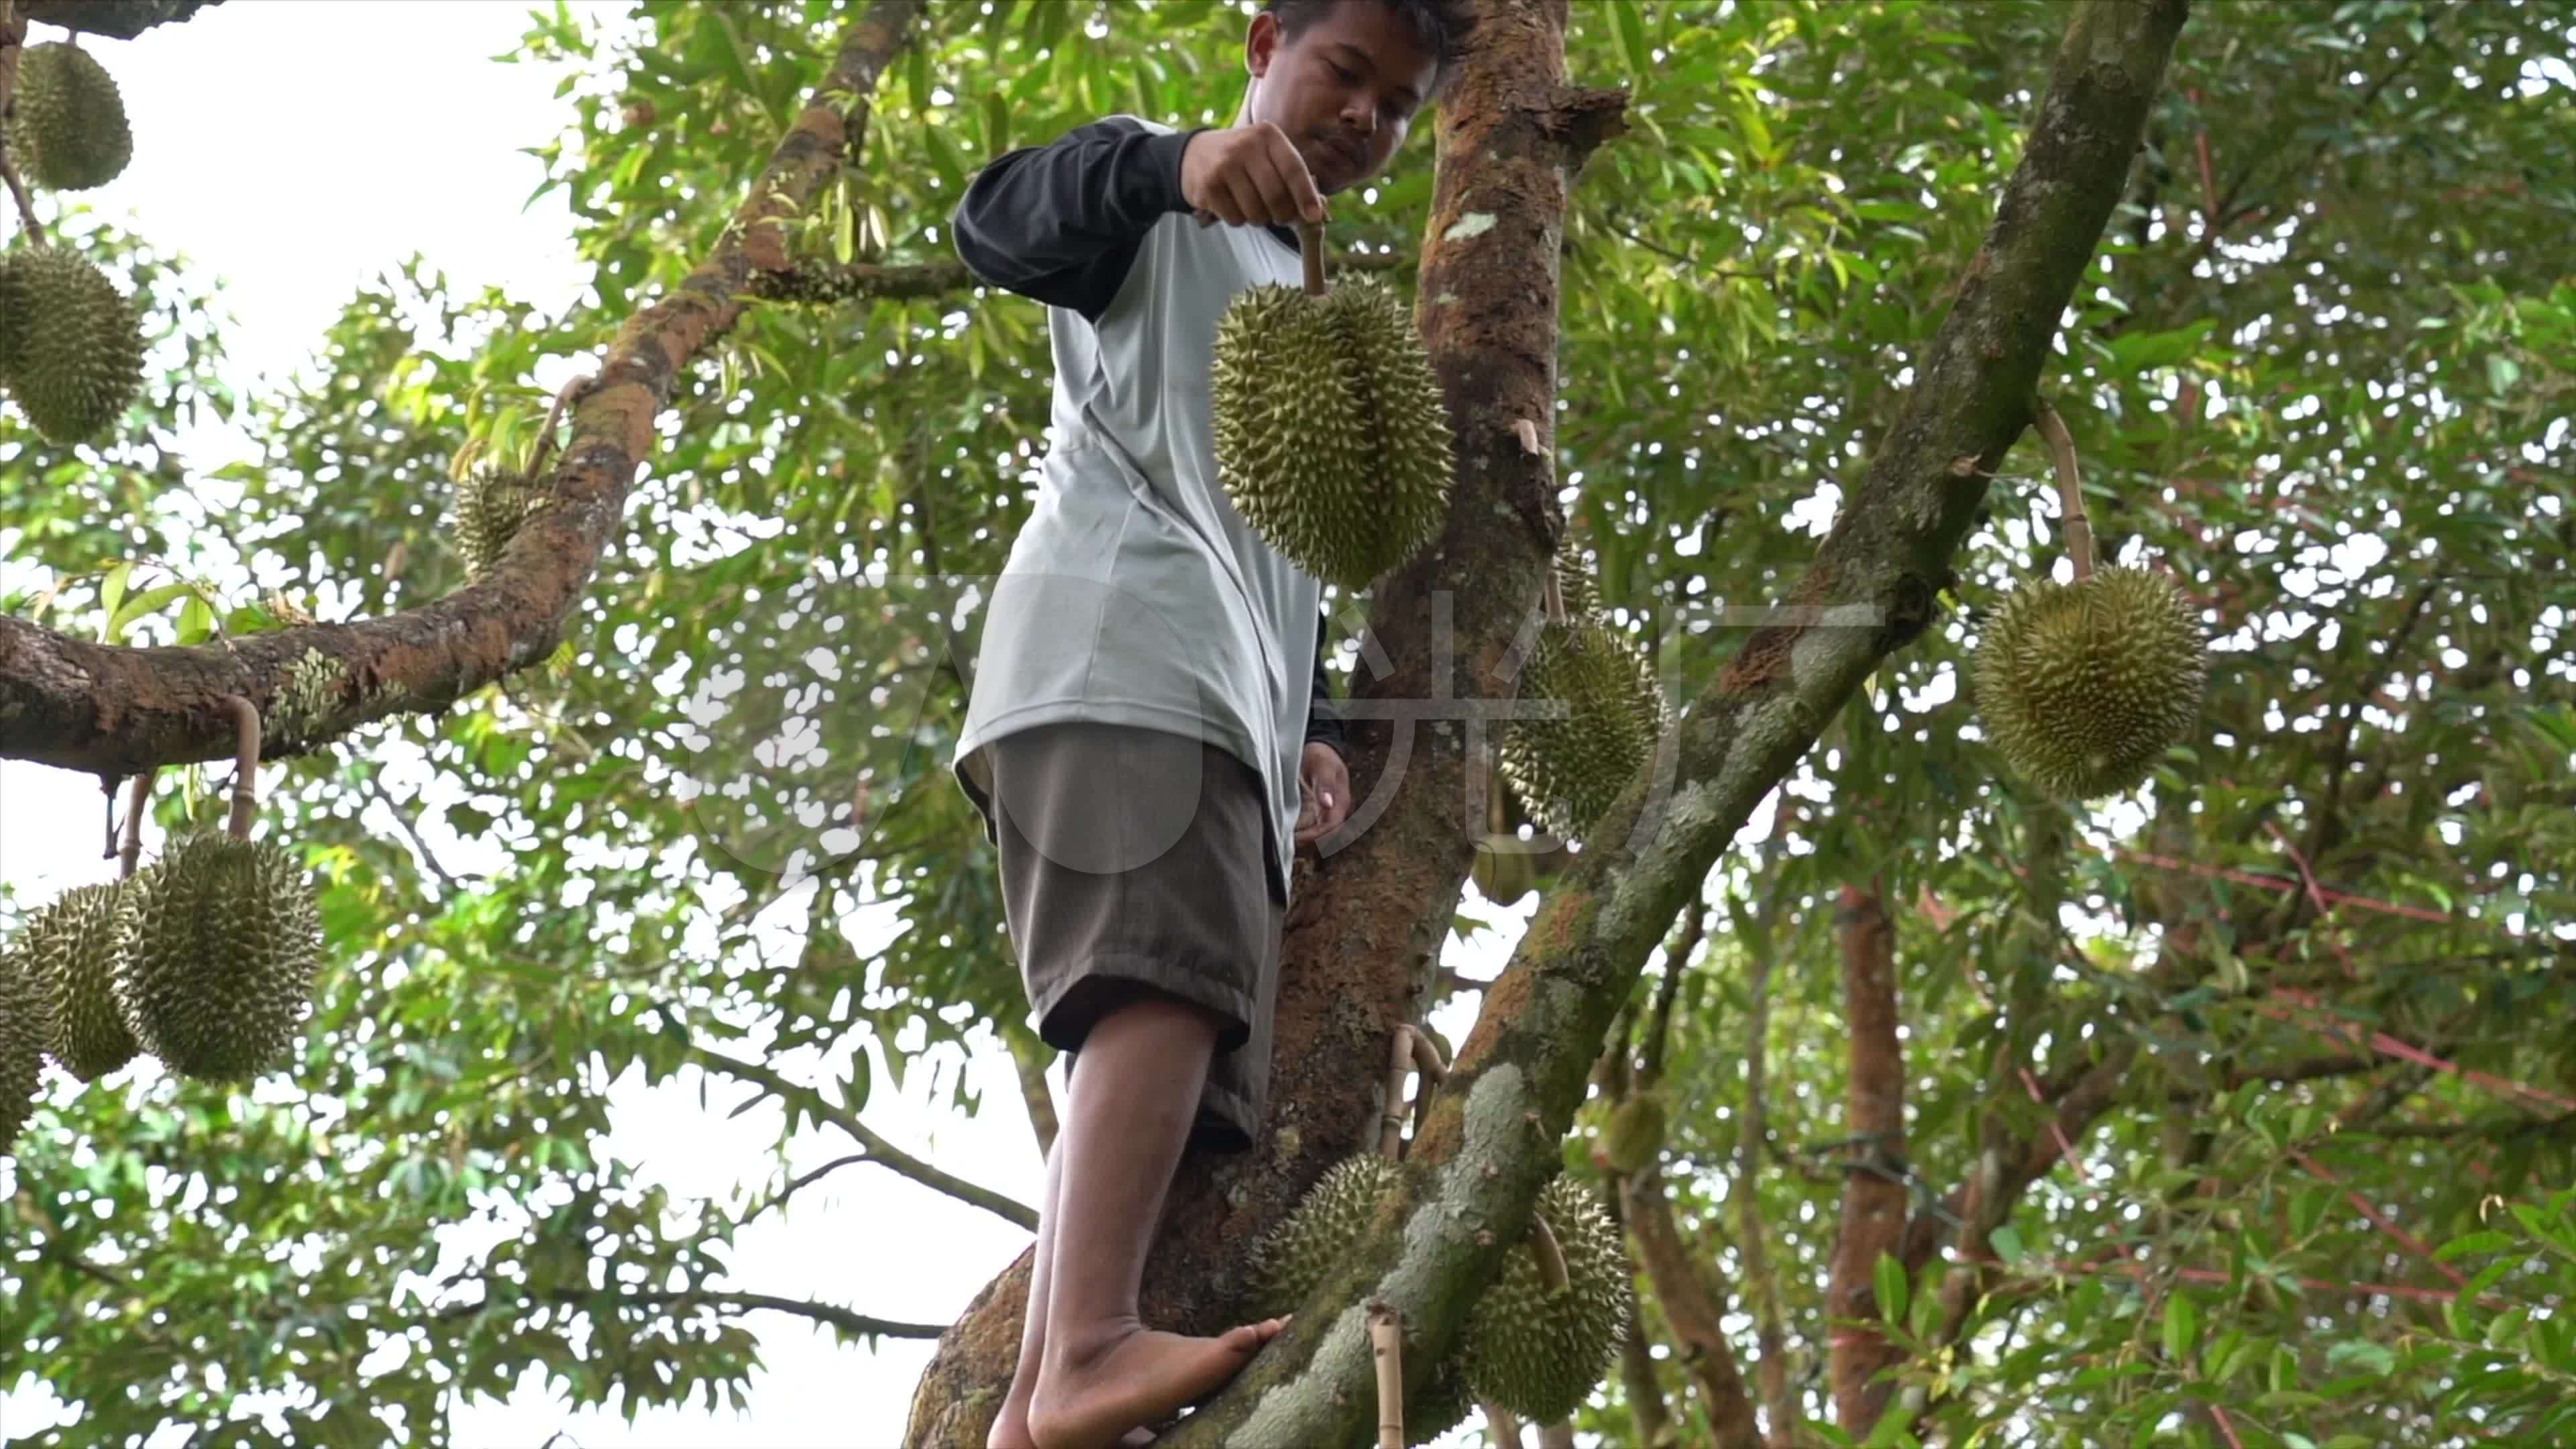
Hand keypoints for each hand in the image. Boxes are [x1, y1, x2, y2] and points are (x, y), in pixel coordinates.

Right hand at [1181, 121, 1326, 229]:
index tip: (1315, 217)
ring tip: (1251, 205)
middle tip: (1280, 217)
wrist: (1195, 154)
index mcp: (1267, 135)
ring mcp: (1224, 165)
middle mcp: (1245, 145)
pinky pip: (1235, 218)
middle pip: (1275, 195)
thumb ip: (1291, 177)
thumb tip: (1317, 213)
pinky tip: (1232, 204)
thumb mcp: (1267, 155)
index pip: (1293, 168)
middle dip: (1282, 214)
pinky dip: (1238, 219)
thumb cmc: (1244, 160)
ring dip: (1258, 218)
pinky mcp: (1208, 186)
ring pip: (1256, 212)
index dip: (1306, 195)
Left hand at [1294, 740, 1349, 846]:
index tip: (1299, 838)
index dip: (1317, 835)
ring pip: (1316, 832)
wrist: (1317, 748)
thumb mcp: (1323, 766)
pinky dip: (1298, 830)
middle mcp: (1334, 809)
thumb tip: (1328, 804)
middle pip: (1325, 835)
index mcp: (1340, 801)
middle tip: (1287, 842)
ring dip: (1303, 838)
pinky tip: (1285, 830)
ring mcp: (1324, 810)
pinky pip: (1307, 825)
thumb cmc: (1322, 755)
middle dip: (1308, 841)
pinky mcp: (1314, 809)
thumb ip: (1325, 784)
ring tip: (1283, 839)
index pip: (1332, 826)